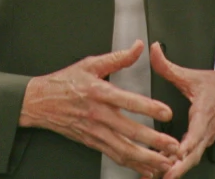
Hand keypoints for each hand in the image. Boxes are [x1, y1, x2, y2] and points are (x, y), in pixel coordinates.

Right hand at [20, 40, 180, 175]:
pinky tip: (145, 169)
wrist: (41, 102)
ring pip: (123, 149)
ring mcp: (95, 131)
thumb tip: (137, 47)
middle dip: (154, 141)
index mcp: (99, 92)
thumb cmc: (65, 82)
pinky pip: (114, 156)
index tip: (166, 113)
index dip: (149, 108)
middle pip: (129, 131)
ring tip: (164, 163)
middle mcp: (98, 114)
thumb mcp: (90, 64)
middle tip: (173, 146)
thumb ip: (118, 57)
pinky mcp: (92, 142)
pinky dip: (131, 164)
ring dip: (146, 159)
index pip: (128, 101)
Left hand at [146, 42, 214, 178]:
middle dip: (179, 167)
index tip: (178, 152)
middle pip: (193, 154)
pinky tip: (160, 173)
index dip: (188, 142)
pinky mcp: (202, 144)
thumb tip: (153, 48)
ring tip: (157, 178)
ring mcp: (205, 140)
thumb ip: (169, 66)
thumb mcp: (192, 75)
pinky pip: (190, 159)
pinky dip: (177, 167)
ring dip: (176, 170)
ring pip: (191, 160)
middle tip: (163, 176)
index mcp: (204, 114)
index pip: (197, 131)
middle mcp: (206, 131)